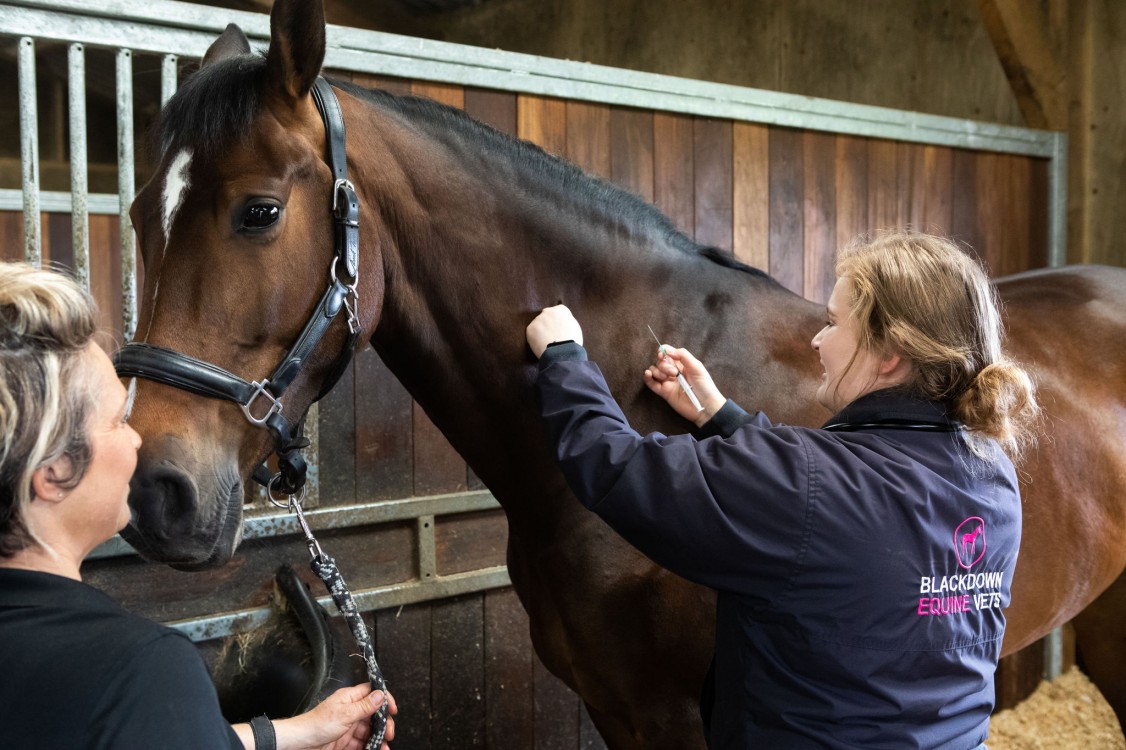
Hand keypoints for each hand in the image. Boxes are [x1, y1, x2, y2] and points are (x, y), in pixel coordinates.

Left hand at [268, 685, 396, 749]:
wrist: (301, 744)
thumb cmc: (316, 725)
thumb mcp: (345, 714)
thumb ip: (365, 706)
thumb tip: (380, 695)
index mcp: (349, 698)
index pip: (371, 692)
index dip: (384, 699)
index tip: (393, 710)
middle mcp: (350, 710)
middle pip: (373, 714)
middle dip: (383, 723)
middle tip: (389, 733)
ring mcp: (348, 726)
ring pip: (369, 730)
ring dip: (378, 738)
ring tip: (384, 746)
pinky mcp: (345, 740)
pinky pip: (361, 742)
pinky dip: (370, 746)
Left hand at [526, 304, 582, 358]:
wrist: (562, 353)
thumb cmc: (572, 343)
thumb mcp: (574, 327)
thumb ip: (566, 321)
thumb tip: (561, 322)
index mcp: (561, 310)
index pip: (558, 312)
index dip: (558, 322)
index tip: (559, 330)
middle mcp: (548, 311)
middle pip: (546, 317)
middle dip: (548, 324)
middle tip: (552, 336)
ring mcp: (538, 319)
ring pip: (538, 325)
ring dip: (541, 332)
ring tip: (547, 343)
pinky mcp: (530, 329)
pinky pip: (532, 334)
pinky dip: (534, 340)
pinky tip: (541, 346)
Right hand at [643, 346, 725, 426]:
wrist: (705, 406)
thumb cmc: (704, 385)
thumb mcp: (696, 366)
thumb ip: (683, 355)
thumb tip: (666, 350)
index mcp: (682, 364)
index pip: (668, 352)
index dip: (662, 351)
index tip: (661, 354)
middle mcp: (673, 371)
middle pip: (660, 362)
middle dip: (664, 365)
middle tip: (674, 373)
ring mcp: (668, 382)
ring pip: (654, 371)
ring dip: (657, 371)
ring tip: (666, 378)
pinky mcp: (664, 392)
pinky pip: (651, 383)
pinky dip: (647, 378)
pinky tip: (648, 374)